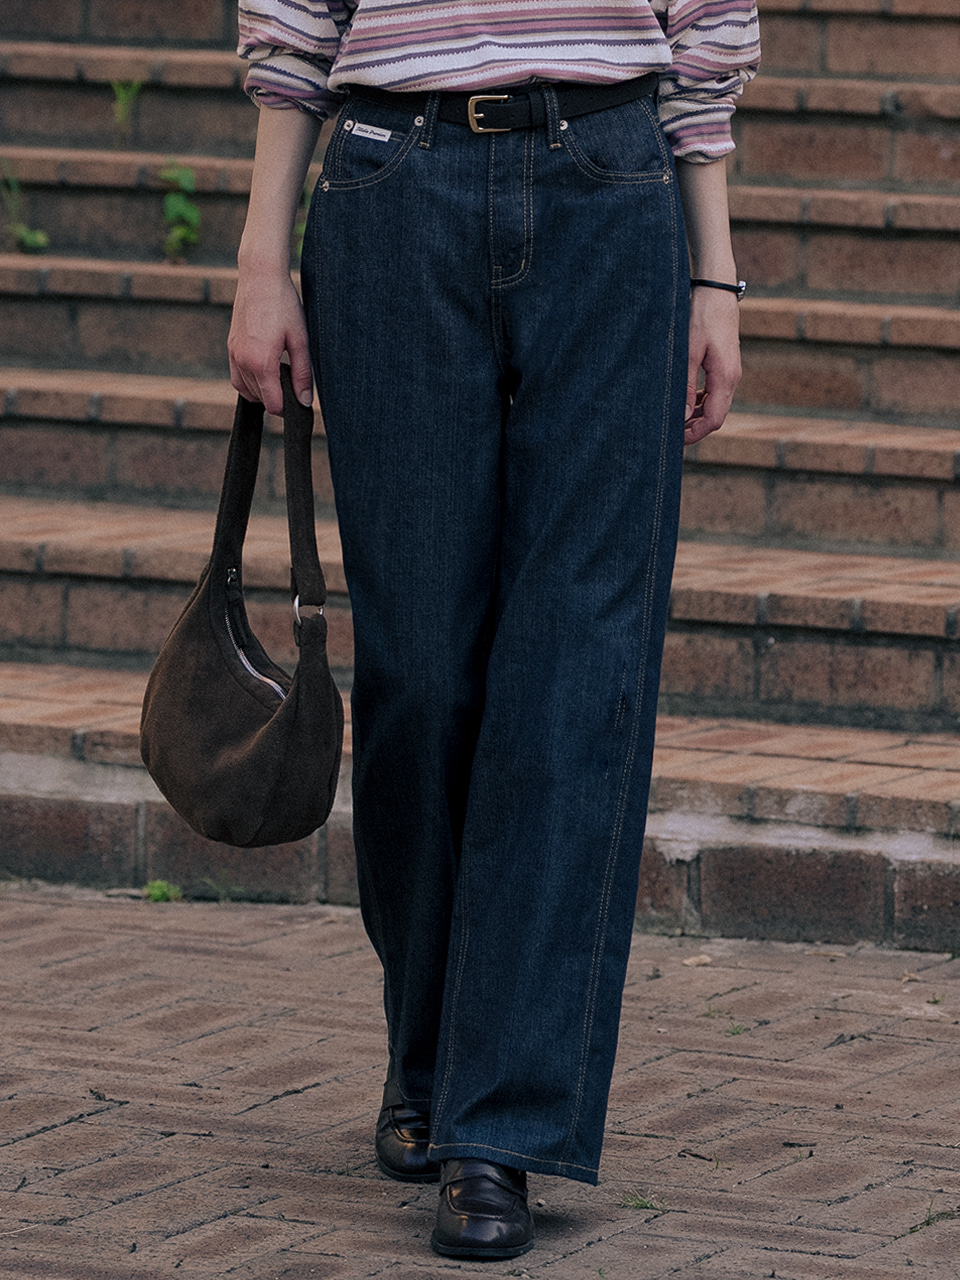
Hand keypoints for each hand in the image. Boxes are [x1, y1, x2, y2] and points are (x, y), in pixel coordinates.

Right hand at [228, 267, 313, 416]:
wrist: (260, 276)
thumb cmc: (283, 304)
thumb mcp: (300, 340)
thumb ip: (302, 374)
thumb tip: (305, 401)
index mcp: (260, 362)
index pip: (272, 403)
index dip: (288, 407)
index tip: (299, 399)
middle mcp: (242, 361)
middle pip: (260, 398)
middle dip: (277, 396)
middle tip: (294, 379)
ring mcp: (233, 354)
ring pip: (246, 390)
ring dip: (263, 390)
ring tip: (281, 374)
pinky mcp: (230, 347)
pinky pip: (237, 377)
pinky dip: (250, 382)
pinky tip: (265, 370)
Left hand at [683, 285, 740, 446]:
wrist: (716, 290)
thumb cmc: (701, 317)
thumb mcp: (688, 353)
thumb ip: (684, 387)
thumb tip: (679, 417)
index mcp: (726, 378)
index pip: (714, 420)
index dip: (695, 434)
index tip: (674, 439)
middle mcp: (732, 378)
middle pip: (715, 416)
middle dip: (694, 428)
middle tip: (669, 432)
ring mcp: (730, 372)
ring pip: (714, 405)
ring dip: (695, 415)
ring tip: (673, 418)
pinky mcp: (724, 365)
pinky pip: (713, 392)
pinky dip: (699, 401)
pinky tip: (684, 399)